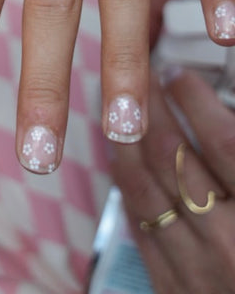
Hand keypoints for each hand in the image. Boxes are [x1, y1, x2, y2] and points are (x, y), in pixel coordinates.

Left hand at [110, 70, 234, 292]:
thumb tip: (226, 124)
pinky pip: (140, 229)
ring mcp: (200, 273)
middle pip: (173, 158)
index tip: (179, 73)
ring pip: (143, 188)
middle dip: (152, 108)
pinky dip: (128, 188)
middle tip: (141, 76)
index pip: (225, 144)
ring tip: (123, 111)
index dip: (196, 101)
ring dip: (128, 142)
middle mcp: (231, 245)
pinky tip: (124, 162)